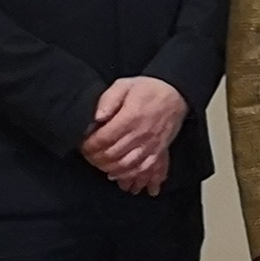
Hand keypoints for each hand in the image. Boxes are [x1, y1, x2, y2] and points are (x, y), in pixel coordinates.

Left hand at [82, 76, 189, 192]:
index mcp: (131, 118)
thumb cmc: (148, 90)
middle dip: (96, 158)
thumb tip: (97, 117)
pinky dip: (130, 175)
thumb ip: (108, 100)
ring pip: (126, 165)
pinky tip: (119, 175)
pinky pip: (144, 169)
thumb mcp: (124, 85)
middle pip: (112, 155)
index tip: (83, 144)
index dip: (89, 146)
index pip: (104, 139)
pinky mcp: (158, 150)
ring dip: (110, 169)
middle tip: (88, 155)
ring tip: (100, 165)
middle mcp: (141, 134)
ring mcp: (151, 144)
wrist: (175, 93)